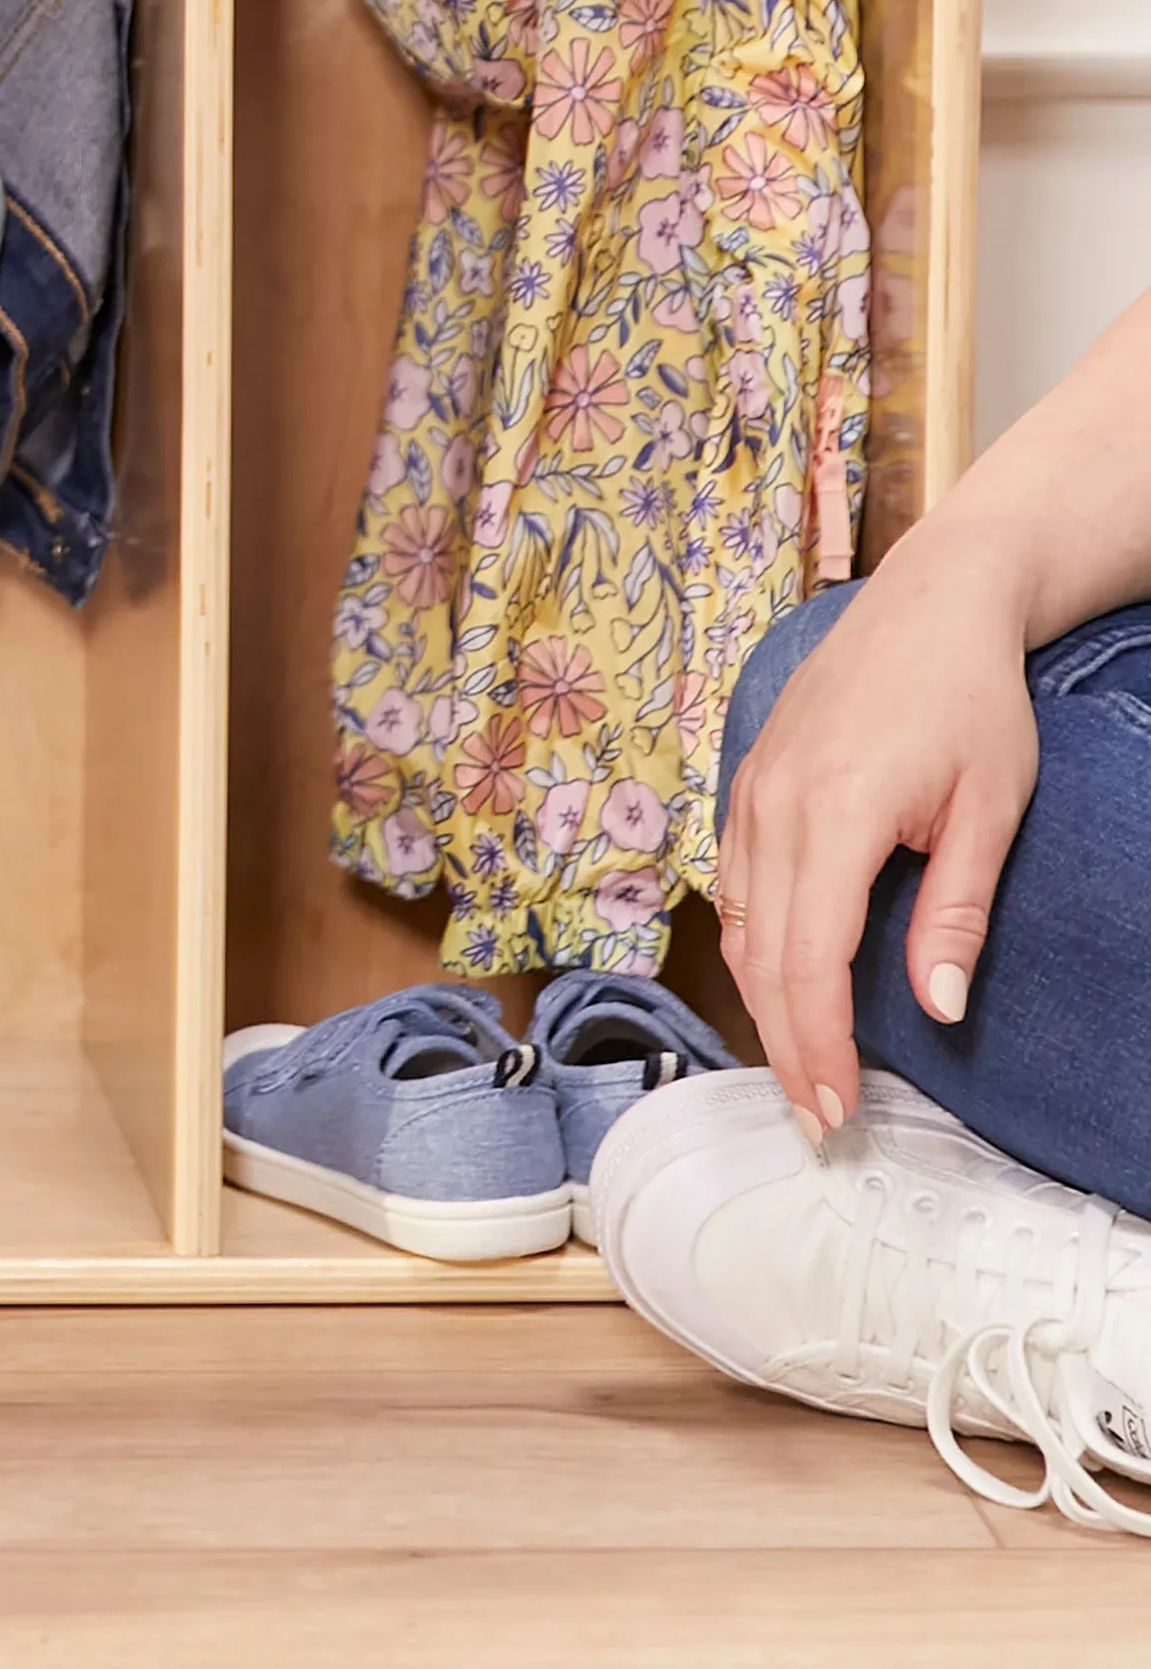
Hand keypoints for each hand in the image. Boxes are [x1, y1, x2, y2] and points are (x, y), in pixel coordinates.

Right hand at [720, 535, 1037, 1137]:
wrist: (930, 602)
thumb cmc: (972, 701)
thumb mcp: (990, 809)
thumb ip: (956, 911)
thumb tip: (939, 1012)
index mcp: (833, 812)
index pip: (810, 956)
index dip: (819, 1041)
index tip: (837, 1110)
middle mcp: (774, 803)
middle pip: (761, 951)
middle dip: (786, 1042)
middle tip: (817, 1119)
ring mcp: (752, 788)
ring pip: (736, 920)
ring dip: (763, 1000)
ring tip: (797, 1066)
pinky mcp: (751, 780)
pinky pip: (732, 880)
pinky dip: (749, 943)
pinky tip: (778, 978)